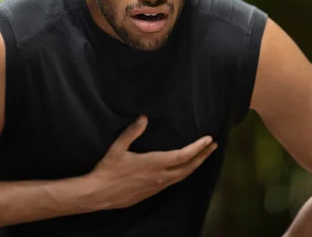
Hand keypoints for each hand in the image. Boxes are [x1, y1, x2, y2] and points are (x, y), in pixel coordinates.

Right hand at [85, 115, 217, 209]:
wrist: (99, 194)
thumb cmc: (107, 170)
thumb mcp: (117, 148)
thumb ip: (131, 132)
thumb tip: (144, 117)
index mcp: (154, 164)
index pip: (183, 155)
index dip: (198, 147)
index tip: (209, 139)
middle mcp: (159, 177)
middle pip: (188, 167)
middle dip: (203, 156)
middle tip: (213, 146)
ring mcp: (156, 186)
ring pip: (182, 177)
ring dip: (195, 165)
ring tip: (203, 156)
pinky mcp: (151, 192)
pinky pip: (174, 182)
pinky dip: (183, 173)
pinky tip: (183, 170)